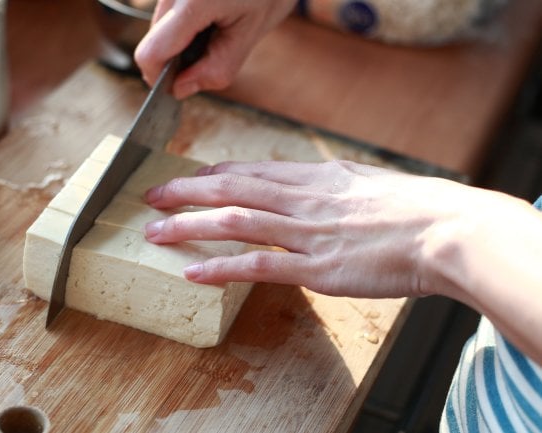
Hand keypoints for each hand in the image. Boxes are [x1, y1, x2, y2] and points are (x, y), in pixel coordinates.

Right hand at [134, 0, 296, 98]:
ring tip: (214, 29)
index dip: (159, 78)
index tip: (177, 87)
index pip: (151, 53)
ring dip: (179, 41)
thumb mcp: (250, 34)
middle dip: (175, 59)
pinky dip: (182, 26)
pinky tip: (208, 18)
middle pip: (152, 41)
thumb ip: (216, 68)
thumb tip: (180, 89)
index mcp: (192, 4)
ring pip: (158, 28)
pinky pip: (166, 14)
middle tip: (210, 53)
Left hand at [142, 160, 522, 299]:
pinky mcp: (316, 268)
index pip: (252, 171)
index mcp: (316, 177)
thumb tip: (312, 185)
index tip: (189, 178)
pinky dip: (221, 267)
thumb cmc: (415, 208)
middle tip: (152, 197)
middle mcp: (302, 199)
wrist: (446, 231)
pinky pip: (257, 266)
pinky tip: (193, 271)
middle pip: (230, 189)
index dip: (214, 175)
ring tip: (155, 232)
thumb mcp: (366, 182)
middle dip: (185, 193)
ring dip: (189, 226)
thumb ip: (332, 184)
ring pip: (233, 222)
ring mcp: (305, 233)